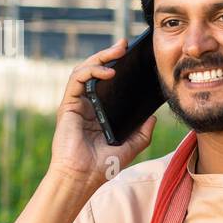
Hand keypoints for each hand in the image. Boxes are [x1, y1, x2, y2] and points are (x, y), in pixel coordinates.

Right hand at [48, 38, 157, 193]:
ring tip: (118, 51)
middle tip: (125, 44)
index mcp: (100, 112)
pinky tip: (107, 71)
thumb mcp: (131, 147)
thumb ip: (143, 133)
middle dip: (109, 55)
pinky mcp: (68, 105)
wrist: (83, 178)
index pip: (108, 83)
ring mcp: (76, 104)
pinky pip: (76, 80)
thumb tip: (154, 118)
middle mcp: (87, 105)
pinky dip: (91, 71)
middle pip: (96, 72)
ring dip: (100, 57)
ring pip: (84, 70)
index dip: (118, 67)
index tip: (134, 58)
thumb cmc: (103, 166)